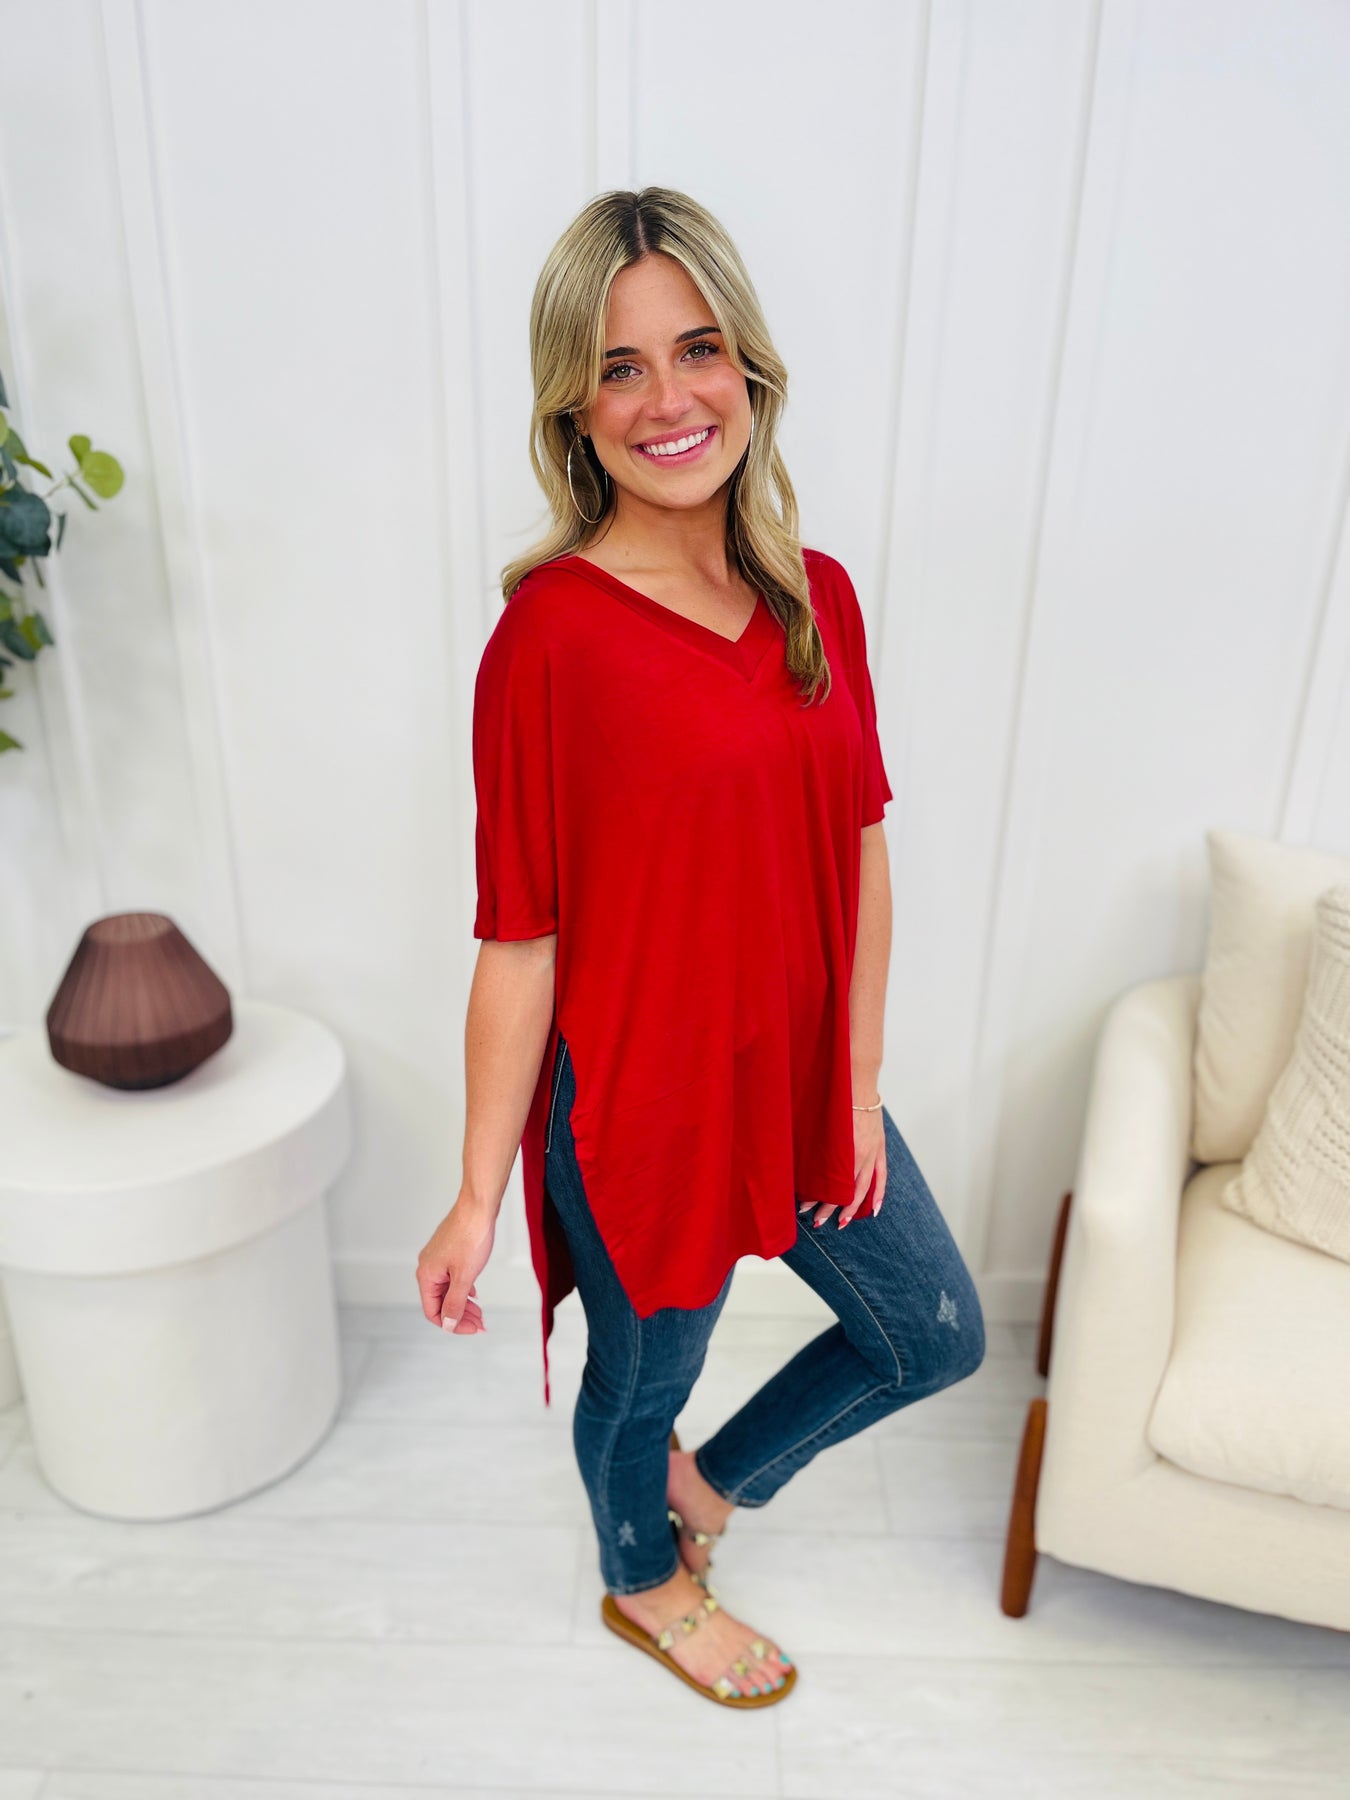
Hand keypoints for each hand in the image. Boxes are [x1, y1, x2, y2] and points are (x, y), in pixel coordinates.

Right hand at [416, 1191, 497, 1332]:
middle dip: (461, 1316)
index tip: (473, 1328)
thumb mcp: (464, 1276)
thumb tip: (447, 1324)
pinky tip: (474, 1293)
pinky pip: (452, 1278)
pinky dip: (463, 1289)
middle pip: (440, 1303)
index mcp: (427, 1275)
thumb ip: (455, 1303)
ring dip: (463, 1304)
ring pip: (447, 1290)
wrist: (478, 1206)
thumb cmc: (471, 1236)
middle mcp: (428, 1268)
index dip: (453, 1325)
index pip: (433, 1312)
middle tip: (481, 1323)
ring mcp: (437, 1258)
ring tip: (481, 1312)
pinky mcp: (448, 1251)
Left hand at [797, 1103, 885, 1229]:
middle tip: (816, 1220)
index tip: (803, 1205)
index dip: (817, 1197)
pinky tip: (872, 1210)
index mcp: (844, 1149)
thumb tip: (797, 1162)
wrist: (857, 1081)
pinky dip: (878, 1195)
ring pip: (862, 1188)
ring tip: (840, 1223)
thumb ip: (814, 1144)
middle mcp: (860, 1154)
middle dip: (830, 1207)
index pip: (830, 1182)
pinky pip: (881, 1176)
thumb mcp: (820, 1124)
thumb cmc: (835, 1099)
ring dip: (851, 1207)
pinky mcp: (880, 1148)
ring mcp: (873, 1152)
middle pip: (845, 1190)